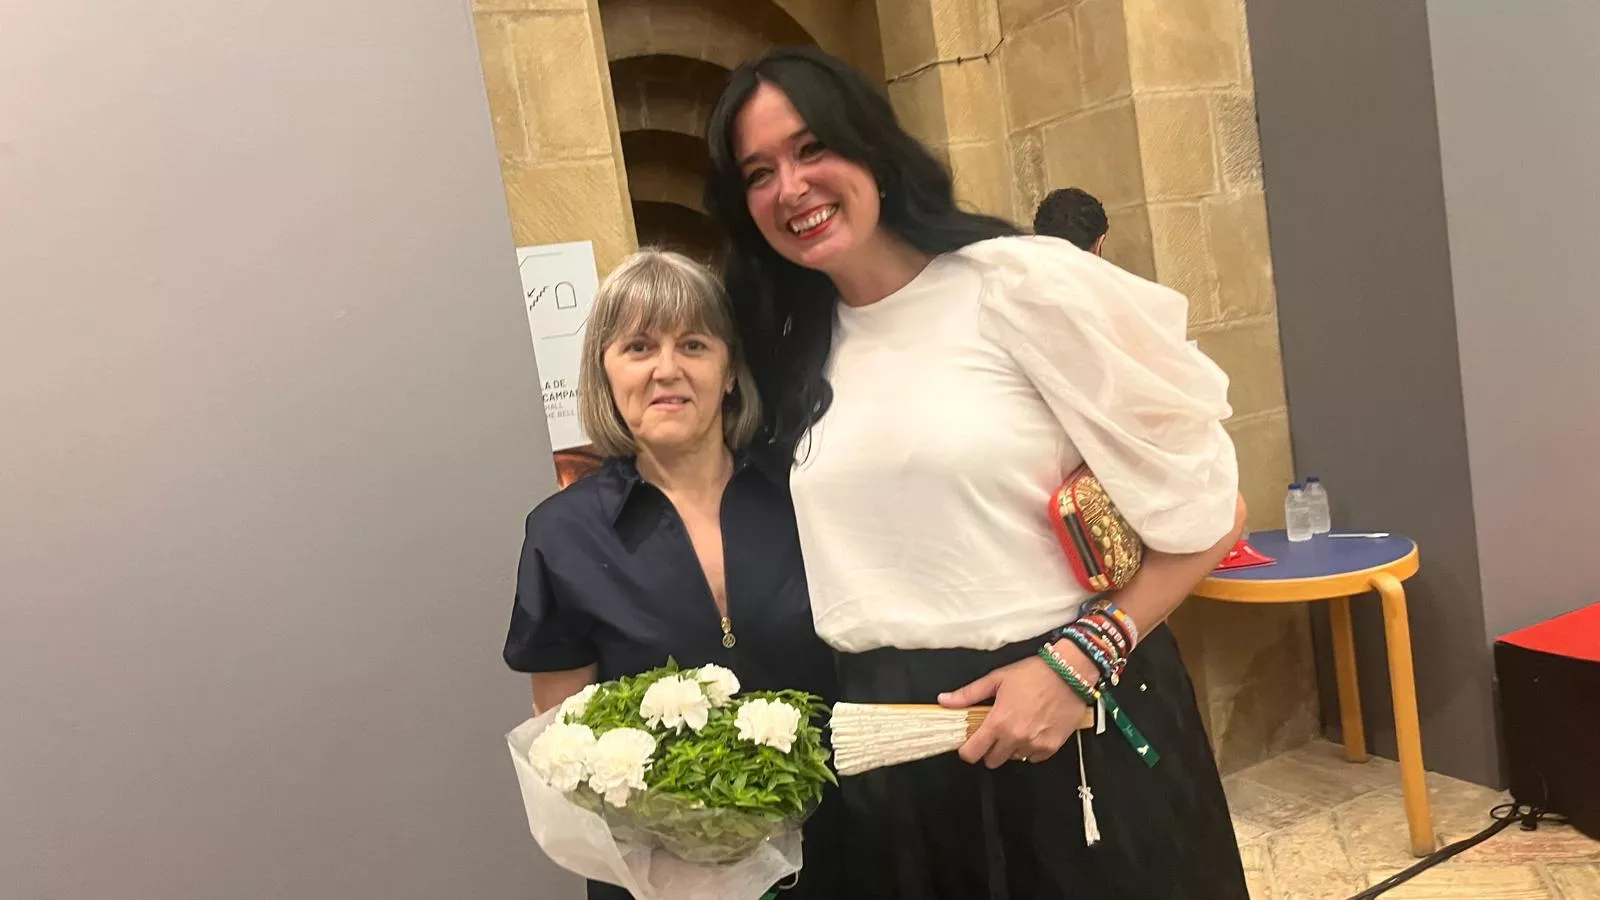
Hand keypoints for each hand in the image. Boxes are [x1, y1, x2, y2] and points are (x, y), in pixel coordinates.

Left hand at [938, 644, 1091, 768]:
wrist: (1070, 672)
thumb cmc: (1033, 673)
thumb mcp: (997, 679)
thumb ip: (968, 694)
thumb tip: (944, 701)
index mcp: (998, 722)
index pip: (973, 753)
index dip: (968, 750)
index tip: (970, 743)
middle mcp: (1015, 738)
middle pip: (992, 761)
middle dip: (990, 749)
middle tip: (996, 732)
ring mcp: (1035, 744)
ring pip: (1014, 759)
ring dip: (1012, 748)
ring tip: (1018, 727)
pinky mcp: (1052, 747)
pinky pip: (1034, 758)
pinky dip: (1031, 749)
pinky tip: (1033, 731)